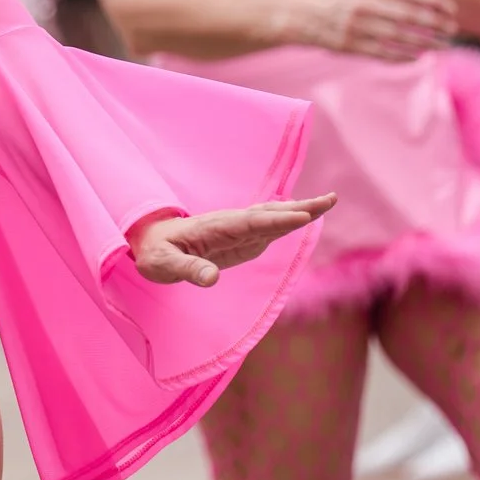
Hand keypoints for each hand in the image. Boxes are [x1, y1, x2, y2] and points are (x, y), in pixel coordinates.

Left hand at [131, 194, 336, 286]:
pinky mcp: (240, 239)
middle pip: (269, 214)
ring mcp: (237, 230)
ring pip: (272, 217)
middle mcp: (230, 224)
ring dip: (299, 211)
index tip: (302, 215)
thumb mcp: (164, 265)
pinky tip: (304, 216)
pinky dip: (288, 221)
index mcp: (214, 228)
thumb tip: (211, 279)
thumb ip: (187, 270)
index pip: (250, 223)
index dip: (276, 220)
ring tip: (327, 203)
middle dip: (299, 208)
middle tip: (330, 200)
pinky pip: (268, 228)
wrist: (150, 241)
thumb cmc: (155, 253)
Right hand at [290, 0, 457, 59]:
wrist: (301, 16)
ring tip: (443, 46)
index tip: (452, 9)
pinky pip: (383, 53)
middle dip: (435, 23)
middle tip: (453, 30)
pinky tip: (418, 57)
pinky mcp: (350, 46)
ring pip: (400, 37)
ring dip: (425, 42)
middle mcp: (364, 5)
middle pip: (408, 15)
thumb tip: (427, 1)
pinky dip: (403, 56)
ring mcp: (357, 26)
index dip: (434, 1)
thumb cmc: (339, 1)